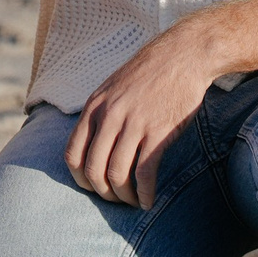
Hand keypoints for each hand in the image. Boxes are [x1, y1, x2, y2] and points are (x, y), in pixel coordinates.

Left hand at [65, 19, 219, 206]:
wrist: (185, 54)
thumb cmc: (151, 71)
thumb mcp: (114, 86)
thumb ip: (100, 112)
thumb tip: (92, 142)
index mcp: (95, 106)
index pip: (72, 154)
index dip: (80, 179)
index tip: (93, 187)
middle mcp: (110, 116)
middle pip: (93, 170)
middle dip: (103, 193)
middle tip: (115, 199)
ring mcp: (134, 124)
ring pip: (117, 174)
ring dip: (123, 196)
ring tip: (132, 202)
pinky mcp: (159, 131)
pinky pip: (144, 173)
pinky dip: (145, 193)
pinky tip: (148, 201)